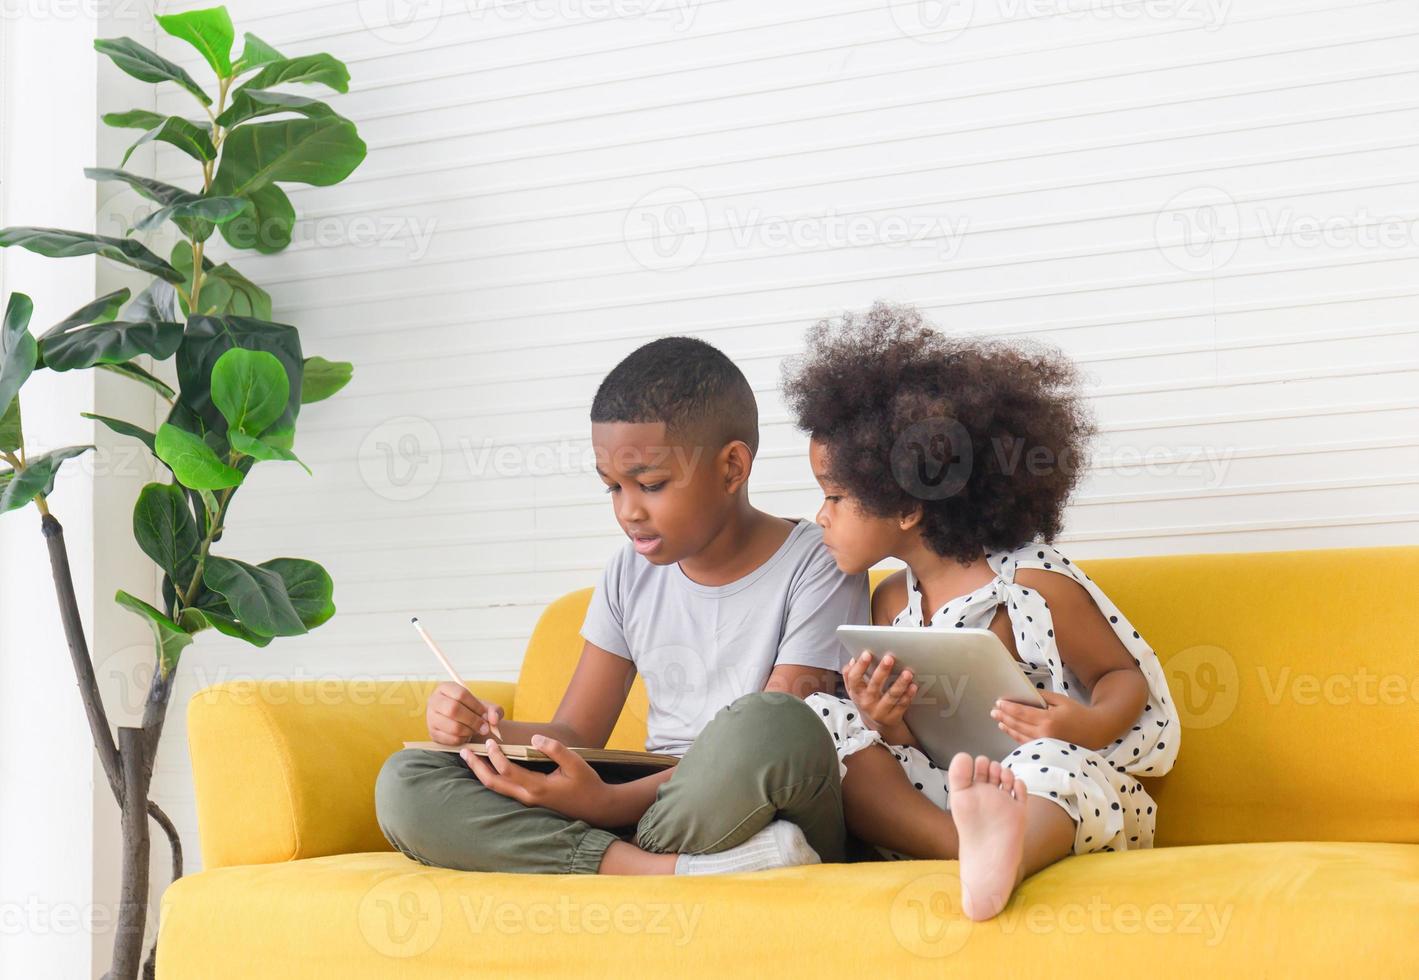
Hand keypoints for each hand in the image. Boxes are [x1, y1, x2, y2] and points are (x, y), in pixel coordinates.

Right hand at [426, 681, 504, 745]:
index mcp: (446, 688)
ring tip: (475, 730)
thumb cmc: (472, 711)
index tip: (485, 714)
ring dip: (469, 731)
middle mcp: (434, 701)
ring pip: (452, 726)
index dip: (476, 706)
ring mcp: (431, 718)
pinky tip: (466, 736)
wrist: (462, 723)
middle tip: (484, 727)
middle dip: (473, 720)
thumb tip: (494, 719)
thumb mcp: (485, 707)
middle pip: (453, 709)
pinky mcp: (433, 733)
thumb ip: (494, 710)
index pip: (461, 694)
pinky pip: (450, 739)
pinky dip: (463, 740)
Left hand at [460, 735, 625, 826]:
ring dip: (481, 772)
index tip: (490, 741)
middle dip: (477, 767)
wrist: (596, 807)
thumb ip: (555, 749)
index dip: (495, 755)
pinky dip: (492, 777)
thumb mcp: (576, 763)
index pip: (507, 770)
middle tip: (463, 751)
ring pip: (497, 788)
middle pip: (493, 783)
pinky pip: (504, 789)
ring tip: (470, 758)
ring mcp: (527, 800)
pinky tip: (487, 767)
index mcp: (537, 787)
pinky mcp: (530, 799)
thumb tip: (535, 738)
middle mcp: (528, 796)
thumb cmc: (587, 784)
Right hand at [844, 651, 917, 743]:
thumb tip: (853, 659)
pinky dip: (908, 696)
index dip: (860, 666)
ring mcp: (880, 711)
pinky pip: (901, 706)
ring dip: (900, 684)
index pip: (854, 679)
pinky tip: (913, 686)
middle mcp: (867, 703)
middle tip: (889, 658)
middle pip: (874, 686)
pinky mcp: (893, 718)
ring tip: (907, 673)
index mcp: (856, 693)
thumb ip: (850, 675)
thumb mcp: (855, 691)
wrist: (877, 726)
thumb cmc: (867, 701)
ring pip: (891, 696)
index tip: (867, 654)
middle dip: (882, 671)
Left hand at [990, 691, 1102, 747]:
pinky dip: (1017, 736)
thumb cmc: (1079, 714)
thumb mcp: (1061, 700)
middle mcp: (1044, 734)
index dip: (1008, 708)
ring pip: (1020, 736)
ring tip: (999, 720)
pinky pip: (1027, 743)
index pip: (1022, 713)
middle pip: (1018, 725)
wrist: (1095, 731)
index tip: (999, 702)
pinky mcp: (1047, 750)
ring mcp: (1045, 745)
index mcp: (1048, 720)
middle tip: (993, 710)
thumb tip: (1026, 694)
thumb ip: (1042, 697)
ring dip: (1007, 728)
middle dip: (1004, 717)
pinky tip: (1010, 731)